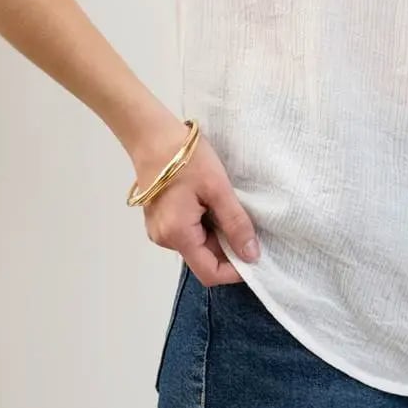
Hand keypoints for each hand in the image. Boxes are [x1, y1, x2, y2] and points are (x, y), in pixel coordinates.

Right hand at [128, 119, 260, 286]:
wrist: (153, 135)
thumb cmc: (187, 158)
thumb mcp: (218, 189)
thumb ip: (235, 223)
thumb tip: (252, 256)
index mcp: (177, 235)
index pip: (209, 273)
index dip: (235, 271)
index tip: (255, 254)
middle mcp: (163, 239)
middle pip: (202, 258)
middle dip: (227, 247)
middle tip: (245, 222)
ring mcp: (157, 229)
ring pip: (195, 244)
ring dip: (215, 233)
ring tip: (227, 207)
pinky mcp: (157, 218)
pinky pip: (185, 231)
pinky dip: (203, 224)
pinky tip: (211, 203)